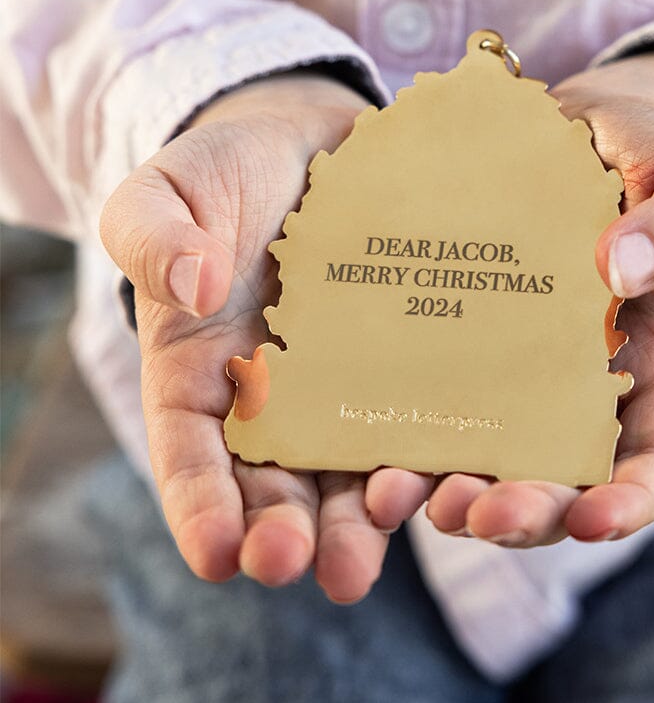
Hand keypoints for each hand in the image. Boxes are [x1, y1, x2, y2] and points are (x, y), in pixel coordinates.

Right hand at [100, 72, 433, 601]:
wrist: (310, 138)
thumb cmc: (224, 172)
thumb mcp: (166, 192)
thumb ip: (154, 237)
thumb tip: (194, 287)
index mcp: (198, 372)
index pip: (189, 451)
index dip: (199, 506)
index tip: (216, 554)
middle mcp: (273, 399)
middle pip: (273, 483)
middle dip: (284, 531)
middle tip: (297, 564)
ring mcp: (347, 387)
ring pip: (350, 470)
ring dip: (358, 522)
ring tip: (366, 560)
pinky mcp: (410, 363)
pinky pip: (422, 415)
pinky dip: (432, 454)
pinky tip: (451, 483)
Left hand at [365, 52, 653, 547]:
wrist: (588, 123)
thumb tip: (619, 270)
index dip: (627, 503)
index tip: (590, 520)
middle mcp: (585, 388)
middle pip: (558, 478)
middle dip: (518, 510)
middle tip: (470, 515)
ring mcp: (515, 367)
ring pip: (483, 451)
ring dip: (442, 485)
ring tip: (395, 493)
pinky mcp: (457, 334)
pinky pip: (427, 386)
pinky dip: (396, 418)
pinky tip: (356, 427)